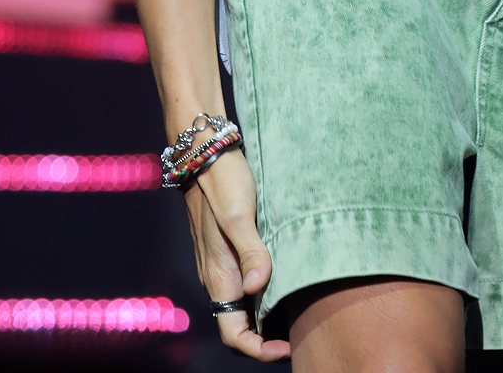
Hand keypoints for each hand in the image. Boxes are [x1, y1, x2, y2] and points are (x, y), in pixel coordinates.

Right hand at [183, 150, 289, 359]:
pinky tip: (286, 280)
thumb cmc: (222, 181)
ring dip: (266, 316)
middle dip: (266, 339)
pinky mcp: (229, 250)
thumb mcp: (239, 214)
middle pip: (240, 327)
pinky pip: (245, 285)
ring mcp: (222, 264)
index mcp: (219, 276)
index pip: (234, 335)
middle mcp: (218, 277)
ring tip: (298, 311)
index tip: (286, 348)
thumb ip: (251, 251)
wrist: (204, 152)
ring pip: (243, 306)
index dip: (259, 350)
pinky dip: (264, 293)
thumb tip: (258, 287)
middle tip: (298, 336)